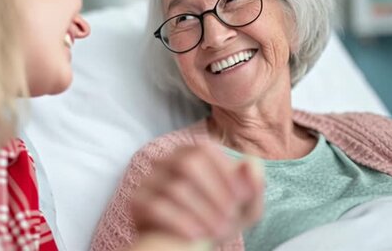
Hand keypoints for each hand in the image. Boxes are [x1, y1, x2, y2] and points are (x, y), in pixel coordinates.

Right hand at [132, 142, 263, 243]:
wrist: (187, 245)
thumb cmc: (217, 220)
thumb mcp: (243, 208)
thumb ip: (253, 184)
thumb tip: (251, 161)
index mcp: (190, 153)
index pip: (204, 149)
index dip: (225, 172)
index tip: (241, 198)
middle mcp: (166, 161)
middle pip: (187, 164)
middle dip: (214, 193)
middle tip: (229, 219)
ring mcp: (149, 181)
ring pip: (174, 188)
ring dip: (202, 212)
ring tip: (217, 232)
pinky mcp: (137, 202)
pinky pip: (155, 207)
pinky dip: (179, 222)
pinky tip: (195, 237)